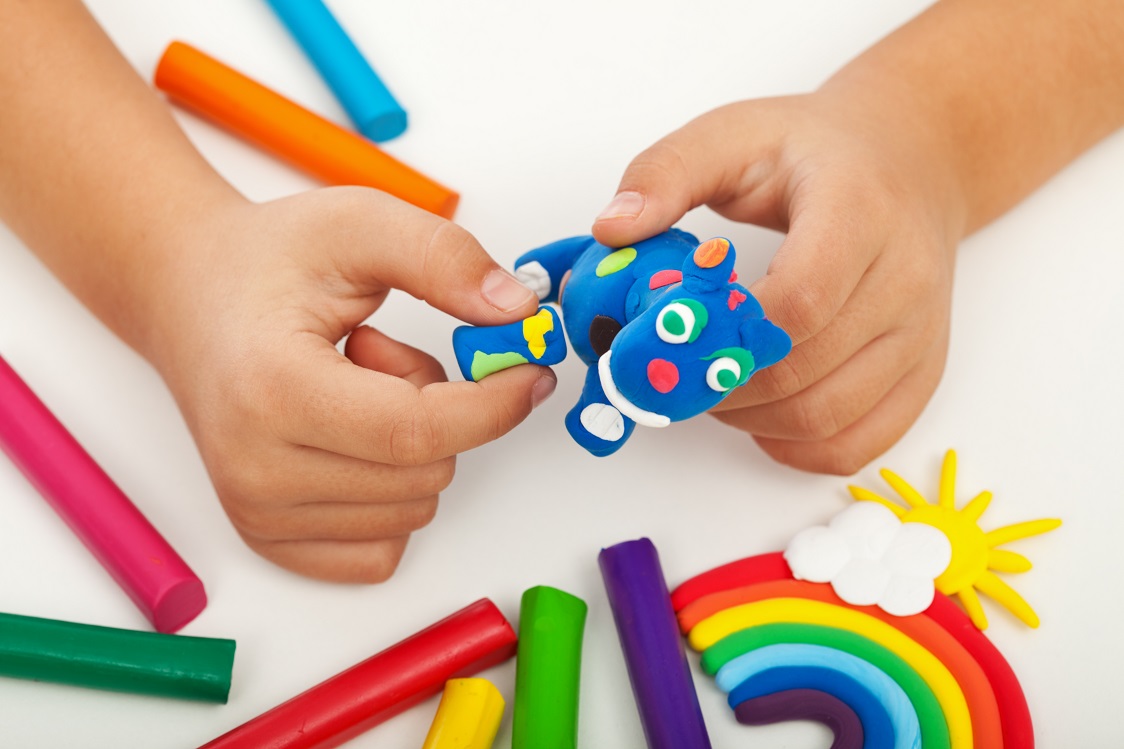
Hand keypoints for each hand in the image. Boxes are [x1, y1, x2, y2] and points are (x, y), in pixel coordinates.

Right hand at [146, 187, 553, 581]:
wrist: (187, 296)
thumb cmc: (265, 263)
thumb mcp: (359, 225)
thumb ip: (444, 259)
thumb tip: (516, 312)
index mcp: (273, 391)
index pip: (418, 433)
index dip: (494, 406)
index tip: (530, 373)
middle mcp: (256, 470)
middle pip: (427, 471)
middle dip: (439, 409)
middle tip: (378, 354)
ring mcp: (258, 513)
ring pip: (414, 508)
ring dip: (411, 448)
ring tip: (352, 387)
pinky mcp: (270, 538)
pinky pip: (384, 549)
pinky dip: (393, 494)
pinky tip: (347, 438)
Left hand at [592, 93, 965, 473]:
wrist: (911, 159)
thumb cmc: (815, 151)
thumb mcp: (734, 134)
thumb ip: (667, 172)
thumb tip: (611, 229)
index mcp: (860, 210)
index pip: (799, 299)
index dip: (724, 332)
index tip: (668, 330)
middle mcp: (905, 278)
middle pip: (802, 368)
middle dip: (718, 381)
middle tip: (669, 370)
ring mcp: (920, 332)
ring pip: (827, 416)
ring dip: (749, 419)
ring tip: (710, 385)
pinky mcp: (922, 371)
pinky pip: (859, 442)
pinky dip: (797, 446)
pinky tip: (760, 416)